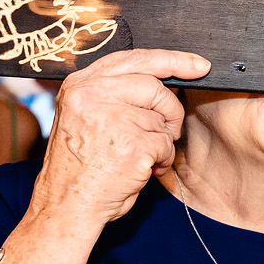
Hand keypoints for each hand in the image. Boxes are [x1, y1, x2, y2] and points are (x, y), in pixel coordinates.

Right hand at [32, 49, 209, 227]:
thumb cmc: (77, 165)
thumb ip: (112, 92)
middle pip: (155, 87)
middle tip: (167, 130)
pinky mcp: (131, 146)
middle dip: (170, 110)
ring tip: (138, 157)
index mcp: (80, 85)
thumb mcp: (81, 115)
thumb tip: (161, 81)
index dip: (172, 60)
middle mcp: (93, 96)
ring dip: (160, 142)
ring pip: (161, 119)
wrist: (66, 205)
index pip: (135, 59)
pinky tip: (140, 170)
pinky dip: (161, 161)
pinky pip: (165, 145)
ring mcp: (112, 120)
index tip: (197, 65)